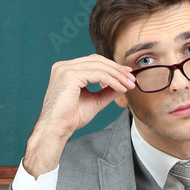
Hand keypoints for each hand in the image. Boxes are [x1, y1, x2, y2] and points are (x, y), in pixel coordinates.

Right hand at [22, 55, 136, 177]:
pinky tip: (120, 88)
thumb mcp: (94, 100)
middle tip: (131, 79)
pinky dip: (112, 81)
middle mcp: (64, 66)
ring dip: (117, 75)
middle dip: (117, 69)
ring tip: (129, 85)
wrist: (57, 129)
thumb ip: (107, 91)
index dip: (112, 66)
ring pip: (99, 66)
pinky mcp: (69, 75)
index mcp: (66, 69)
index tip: (127, 74)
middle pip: (97, 60)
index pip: (93, 62)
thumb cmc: (71, 118)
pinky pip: (97, 74)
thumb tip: (123, 84)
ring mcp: (65, 69)